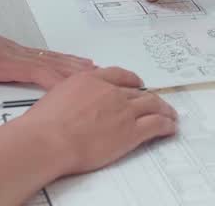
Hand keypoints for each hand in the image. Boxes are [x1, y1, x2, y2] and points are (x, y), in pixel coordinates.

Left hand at [0, 3, 95, 107]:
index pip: (34, 71)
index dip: (55, 80)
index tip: (76, 90)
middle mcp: (12, 53)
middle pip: (51, 63)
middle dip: (77, 74)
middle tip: (103, 81)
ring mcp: (16, 49)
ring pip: (52, 57)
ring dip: (76, 66)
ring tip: (101, 72)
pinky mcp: (14, 49)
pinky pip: (45, 55)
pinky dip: (64, 59)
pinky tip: (76, 63)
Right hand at [20, 67, 176, 175]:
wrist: (49, 139)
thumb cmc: (44, 125)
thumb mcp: (54, 98)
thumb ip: (70, 97)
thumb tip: (70, 105)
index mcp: (90, 80)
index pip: (118, 75)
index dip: (131, 79)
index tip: (137, 83)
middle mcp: (110, 92)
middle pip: (138, 91)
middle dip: (150, 97)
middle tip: (156, 102)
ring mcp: (123, 110)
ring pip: (152, 105)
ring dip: (164, 109)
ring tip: (170, 115)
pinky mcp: (131, 131)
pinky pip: (156, 124)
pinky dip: (166, 125)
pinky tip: (170, 127)